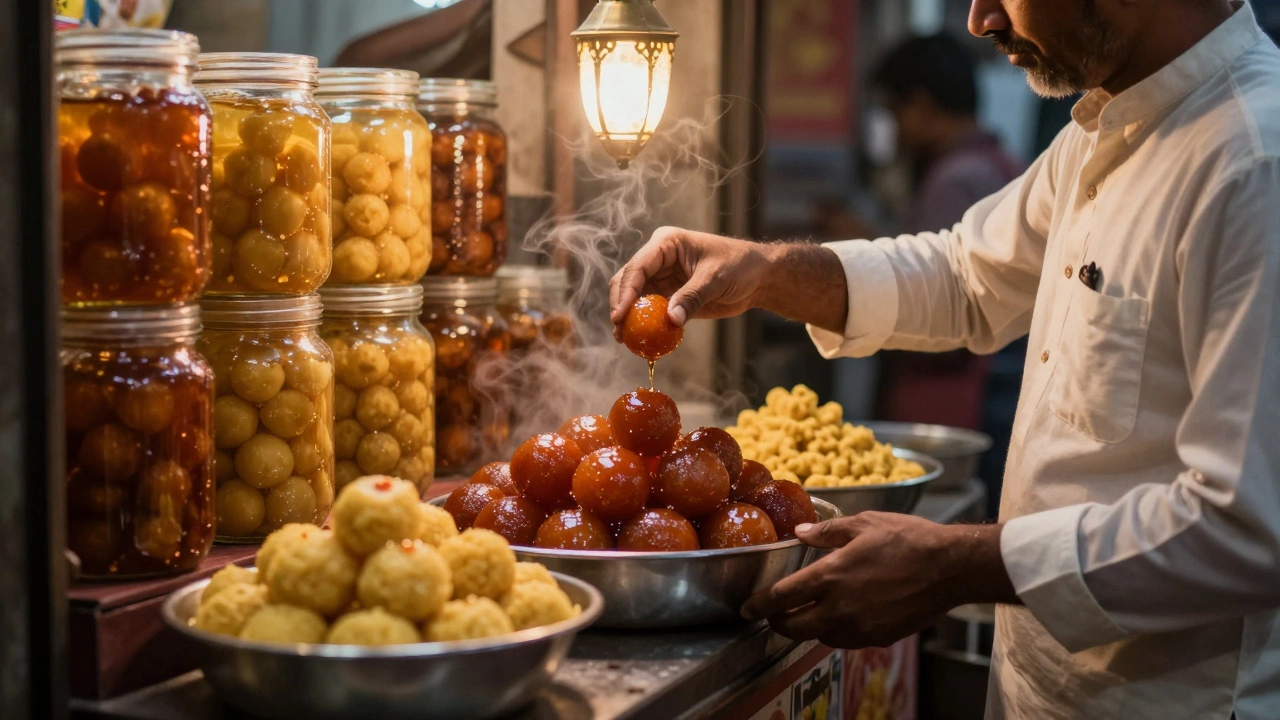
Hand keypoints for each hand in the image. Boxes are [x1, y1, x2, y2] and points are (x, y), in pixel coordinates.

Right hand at [609, 227, 773, 339]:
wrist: (757, 277)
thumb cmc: (739, 266)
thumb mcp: (715, 279)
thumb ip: (692, 297)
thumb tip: (671, 319)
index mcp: (666, 243)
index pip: (638, 266)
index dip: (626, 291)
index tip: (620, 315)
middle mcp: (658, 259)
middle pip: (628, 281)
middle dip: (621, 305)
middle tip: (619, 331)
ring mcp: (661, 277)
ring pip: (633, 297)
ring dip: (628, 317)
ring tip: (624, 340)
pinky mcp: (668, 295)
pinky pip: (649, 311)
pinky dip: (644, 325)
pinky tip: (641, 341)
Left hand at [740, 513, 1013, 648]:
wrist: (950, 568)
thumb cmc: (908, 539)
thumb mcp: (863, 523)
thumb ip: (826, 532)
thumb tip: (799, 534)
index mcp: (831, 576)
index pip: (781, 598)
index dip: (759, 605)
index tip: (746, 608)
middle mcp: (840, 607)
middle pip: (793, 628)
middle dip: (777, 623)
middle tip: (773, 614)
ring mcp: (860, 626)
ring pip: (819, 637)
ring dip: (807, 628)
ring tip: (807, 613)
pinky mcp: (878, 638)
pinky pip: (845, 640)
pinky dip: (835, 632)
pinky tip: (840, 616)